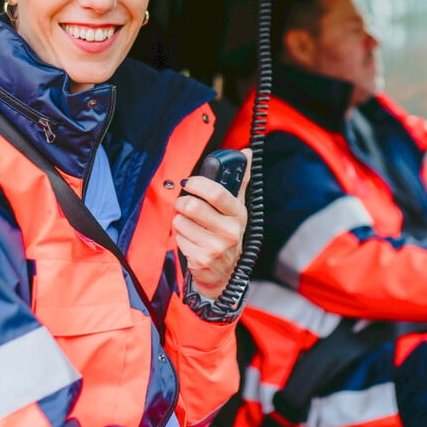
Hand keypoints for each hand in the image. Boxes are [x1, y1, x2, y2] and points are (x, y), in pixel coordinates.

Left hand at [173, 149, 251, 298]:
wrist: (225, 275)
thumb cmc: (228, 235)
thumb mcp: (236, 210)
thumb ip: (240, 180)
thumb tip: (247, 152)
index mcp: (239, 215)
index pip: (218, 193)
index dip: (199, 184)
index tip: (189, 182)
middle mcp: (230, 232)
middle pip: (193, 207)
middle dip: (182, 203)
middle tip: (184, 205)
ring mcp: (216, 248)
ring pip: (182, 222)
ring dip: (181, 222)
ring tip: (191, 226)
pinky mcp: (201, 260)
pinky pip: (179, 239)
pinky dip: (181, 238)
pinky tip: (192, 242)